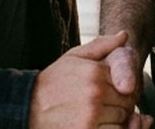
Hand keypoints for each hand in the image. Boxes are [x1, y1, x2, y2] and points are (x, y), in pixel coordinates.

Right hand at [29, 31, 151, 128]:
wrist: (26, 107)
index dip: (123, 87)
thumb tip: (124, 35)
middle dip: (121, 103)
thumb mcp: (73, 57)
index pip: (128, 81)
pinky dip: (109, 128)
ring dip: (116, 118)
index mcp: (95, 72)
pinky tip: (96, 123)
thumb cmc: (52, 81)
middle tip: (106, 104)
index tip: (112, 90)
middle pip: (127, 101)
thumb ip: (102, 46)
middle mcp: (95, 92)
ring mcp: (91, 115)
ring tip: (99, 114)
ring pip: (122, 118)